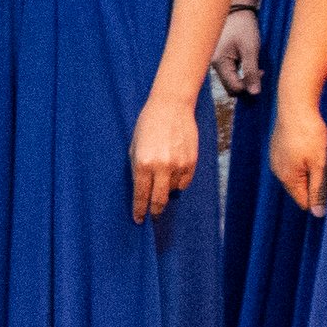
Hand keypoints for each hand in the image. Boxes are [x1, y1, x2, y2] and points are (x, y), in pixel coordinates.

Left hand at [128, 93, 199, 221]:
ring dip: (166, 191)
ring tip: (161, 180)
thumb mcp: (134, 146)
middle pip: (159, 200)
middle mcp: (161, 167)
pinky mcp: (192, 162)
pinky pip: (184, 182)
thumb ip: (137, 168)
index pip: (141, 195)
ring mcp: (179, 165)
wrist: (171, 107)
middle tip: (152, 216)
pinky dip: (178, 183)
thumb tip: (141, 189)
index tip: (138, 220)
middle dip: (154, 211)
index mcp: (143, 163)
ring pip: (173, 191)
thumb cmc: (148, 125)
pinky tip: (173, 175)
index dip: (139, 210)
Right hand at [212, 6, 265, 96]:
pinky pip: (230, 72)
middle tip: (260, 72)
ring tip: (257, 66)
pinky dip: (240, 71)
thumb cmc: (243, 27)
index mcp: (219, 62)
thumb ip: (251, 72)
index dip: (248, 85)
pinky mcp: (220, 58)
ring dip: (244, 78)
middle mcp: (214, 64)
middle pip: (230, 86)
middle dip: (246, 83)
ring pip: (230, 79)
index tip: (261, 73)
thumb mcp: (251, 49)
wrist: (237, 10)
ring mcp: (216, 61)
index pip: (233, 86)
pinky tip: (249, 62)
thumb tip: (254, 93)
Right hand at [270, 99, 326, 215]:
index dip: (320, 199)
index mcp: (287, 177)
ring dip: (309, 171)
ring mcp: (276, 157)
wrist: (295, 106)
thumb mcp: (320, 165)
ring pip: (295, 174)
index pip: (303, 201)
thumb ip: (318, 190)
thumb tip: (318, 214)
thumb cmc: (309, 134)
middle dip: (314, 185)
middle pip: (299, 188)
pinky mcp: (278, 146)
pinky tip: (311, 148)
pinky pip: (291, 161)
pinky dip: (302, 160)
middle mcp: (277, 170)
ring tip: (321, 157)